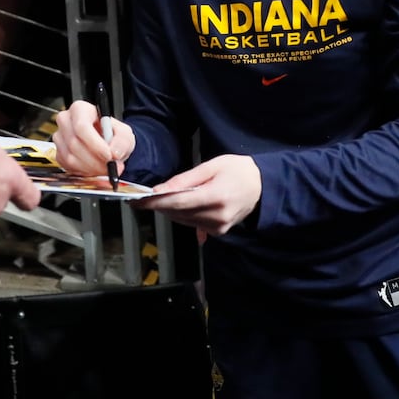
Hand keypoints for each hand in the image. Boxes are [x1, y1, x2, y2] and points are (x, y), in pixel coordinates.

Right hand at [54, 101, 134, 176]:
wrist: (105, 143)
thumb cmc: (111, 133)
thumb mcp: (124, 133)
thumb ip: (122, 141)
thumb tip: (114, 152)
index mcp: (80, 109)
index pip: (82, 126)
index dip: (95, 144)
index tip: (109, 155)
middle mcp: (66, 121)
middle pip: (75, 143)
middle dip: (95, 160)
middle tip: (111, 166)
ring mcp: (60, 138)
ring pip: (71, 158)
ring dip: (91, 168)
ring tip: (105, 168)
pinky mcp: (58, 154)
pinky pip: (68, 167)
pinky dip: (84, 172)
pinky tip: (94, 168)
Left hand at [138, 154, 261, 236]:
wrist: (262, 186)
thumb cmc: (237, 170)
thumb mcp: (211, 166)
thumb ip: (185, 180)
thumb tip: (161, 190)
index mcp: (216, 197)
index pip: (178, 203)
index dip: (155, 203)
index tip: (137, 201)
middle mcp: (217, 216)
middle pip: (178, 214)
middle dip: (160, 206)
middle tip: (143, 197)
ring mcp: (219, 227)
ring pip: (183, 221)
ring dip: (170, 211)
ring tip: (161, 198)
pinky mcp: (219, 232)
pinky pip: (193, 225)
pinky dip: (183, 215)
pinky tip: (181, 206)